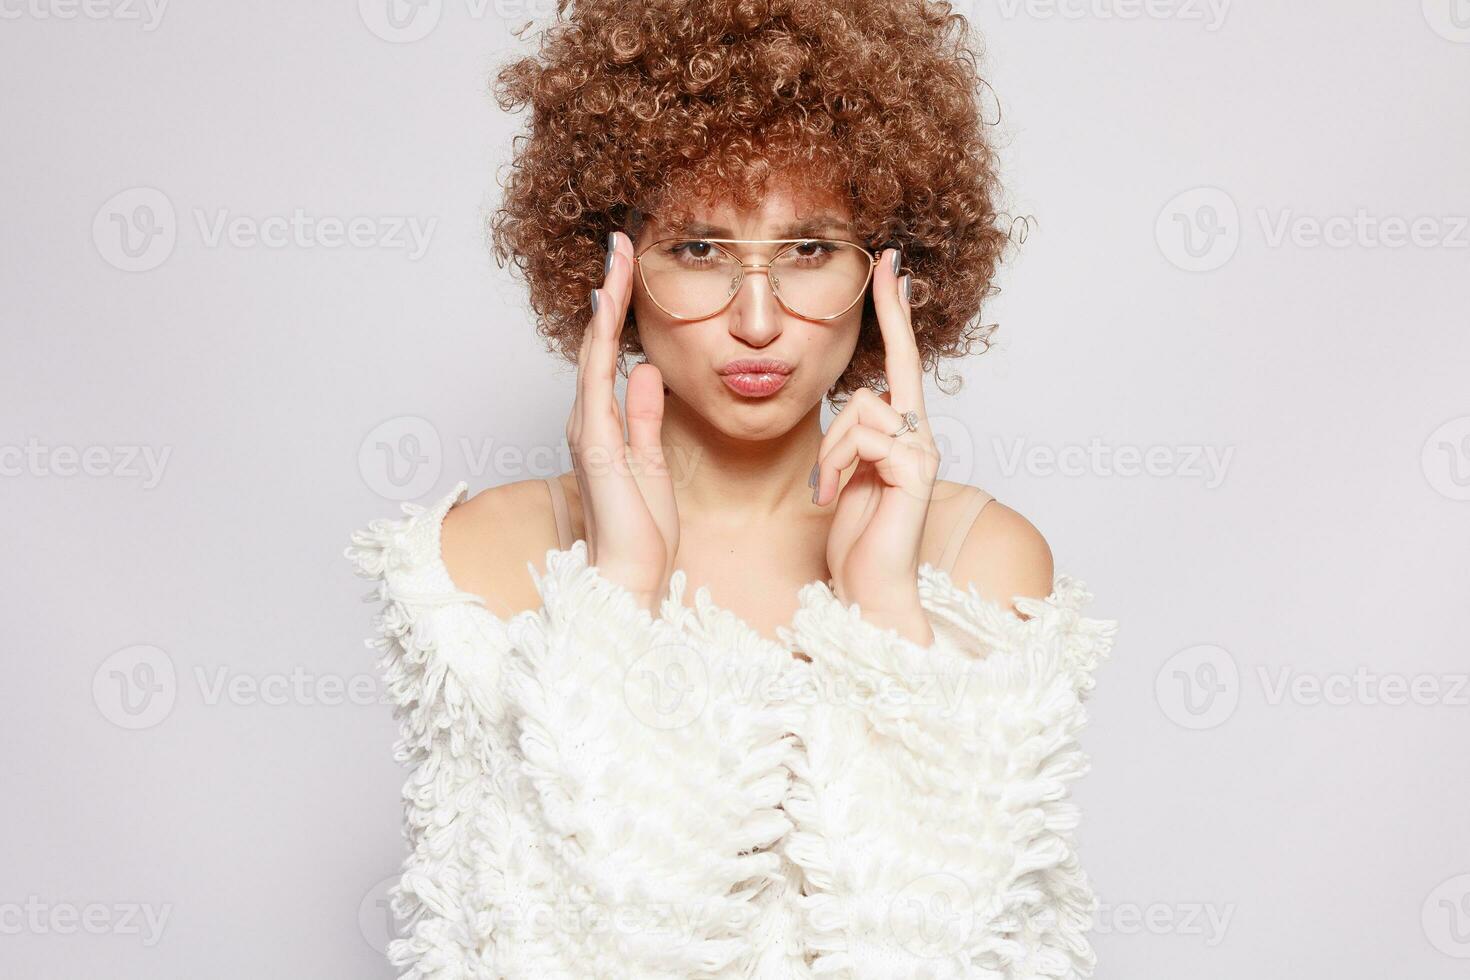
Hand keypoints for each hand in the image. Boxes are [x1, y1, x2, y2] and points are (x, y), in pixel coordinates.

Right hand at [568, 231, 678, 610]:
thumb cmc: (642, 530)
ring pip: (593, 351)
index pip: (610, 354)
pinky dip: (601, 341)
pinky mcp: (597, 443)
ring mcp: (588, 429)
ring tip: (617, 258)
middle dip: (610, 291)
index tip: (630, 269)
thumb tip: (646, 372)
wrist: (631, 576)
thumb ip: (644, 416)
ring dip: (606, 303)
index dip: (618, 310)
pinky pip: (597, 380)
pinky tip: (608, 308)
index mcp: (604, 424)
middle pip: (597, 342)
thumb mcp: (651, 460)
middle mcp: (588, 420)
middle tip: (622, 243)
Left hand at [811, 248, 939, 640]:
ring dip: (829, 458)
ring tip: (832, 498)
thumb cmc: (856, 539)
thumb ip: (850, 437)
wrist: (871, 590)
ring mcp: (922, 449)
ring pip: (857, 411)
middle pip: (865, 391)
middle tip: (827, 485)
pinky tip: (838, 501)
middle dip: (832, 439)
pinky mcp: (916, 468)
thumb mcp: (844, 474)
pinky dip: (837, 468)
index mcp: (903, 432)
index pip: (899, 359)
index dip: (893, 311)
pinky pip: (864, 436)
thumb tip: (846, 407)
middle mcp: (920, 434)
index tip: (889, 263)